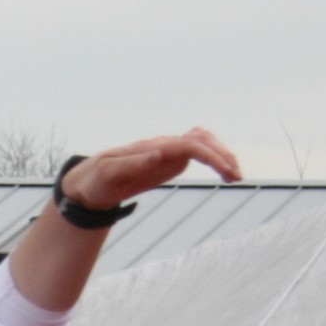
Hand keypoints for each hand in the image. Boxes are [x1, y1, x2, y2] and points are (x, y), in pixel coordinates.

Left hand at [61, 129, 240, 209]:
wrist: (88, 185)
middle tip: (237, 175)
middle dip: (222, 154)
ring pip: (202, 143)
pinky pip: (196, 153)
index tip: (227, 172)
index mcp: (152, 148)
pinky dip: (213, 158)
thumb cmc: (95, 180)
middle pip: (201, 140)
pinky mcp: (167, 161)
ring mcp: (166, 152)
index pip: (190, 145)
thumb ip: (133, 164)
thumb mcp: (108, 174)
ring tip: (235, 175)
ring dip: (221, 155)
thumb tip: (159, 153)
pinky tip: (223, 171)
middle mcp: (162, 146)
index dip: (211, 156)